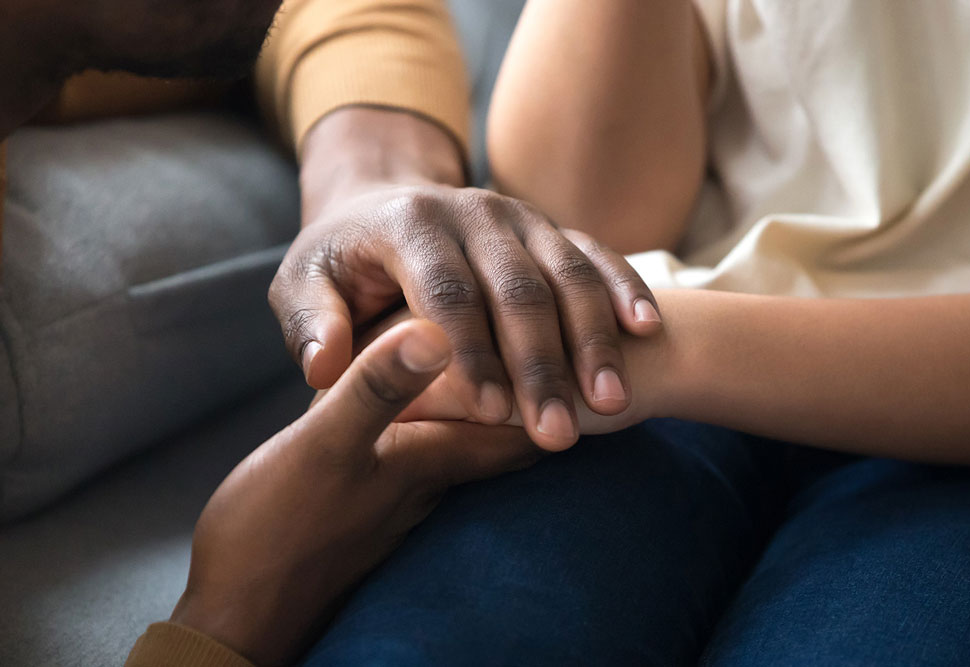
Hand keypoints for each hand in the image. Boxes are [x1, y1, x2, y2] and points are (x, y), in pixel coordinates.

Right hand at [170, 319, 540, 665]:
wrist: (238, 612)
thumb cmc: (276, 530)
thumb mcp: (324, 447)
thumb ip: (377, 390)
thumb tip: (437, 330)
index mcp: (429, 460)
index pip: (519, 428)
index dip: (550, 388)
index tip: (571, 349)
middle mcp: (428, 481)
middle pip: (502, 435)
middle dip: (524, 391)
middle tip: (544, 344)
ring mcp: (399, 496)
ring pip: (464, 443)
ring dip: (480, 403)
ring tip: (490, 356)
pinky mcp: (368, 502)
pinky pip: (422, 451)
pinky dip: (434, 420)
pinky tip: (418, 403)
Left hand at [268, 108, 663, 451]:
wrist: (382, 196)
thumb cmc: (341, 260)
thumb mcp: (304, 285)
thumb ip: (313, 325)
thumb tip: (325, 372)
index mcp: (410, 224)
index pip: (447, 292)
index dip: (473, 353)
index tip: (494, 413)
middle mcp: (472, 210)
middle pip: (517, 288)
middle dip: (541, 363)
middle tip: (558, 431)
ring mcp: (519, 215)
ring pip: (567, 273)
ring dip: (592, 339)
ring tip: (613, 402)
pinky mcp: (549, 225)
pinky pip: (595, 254)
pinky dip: (623, 289)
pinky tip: (647, 330)